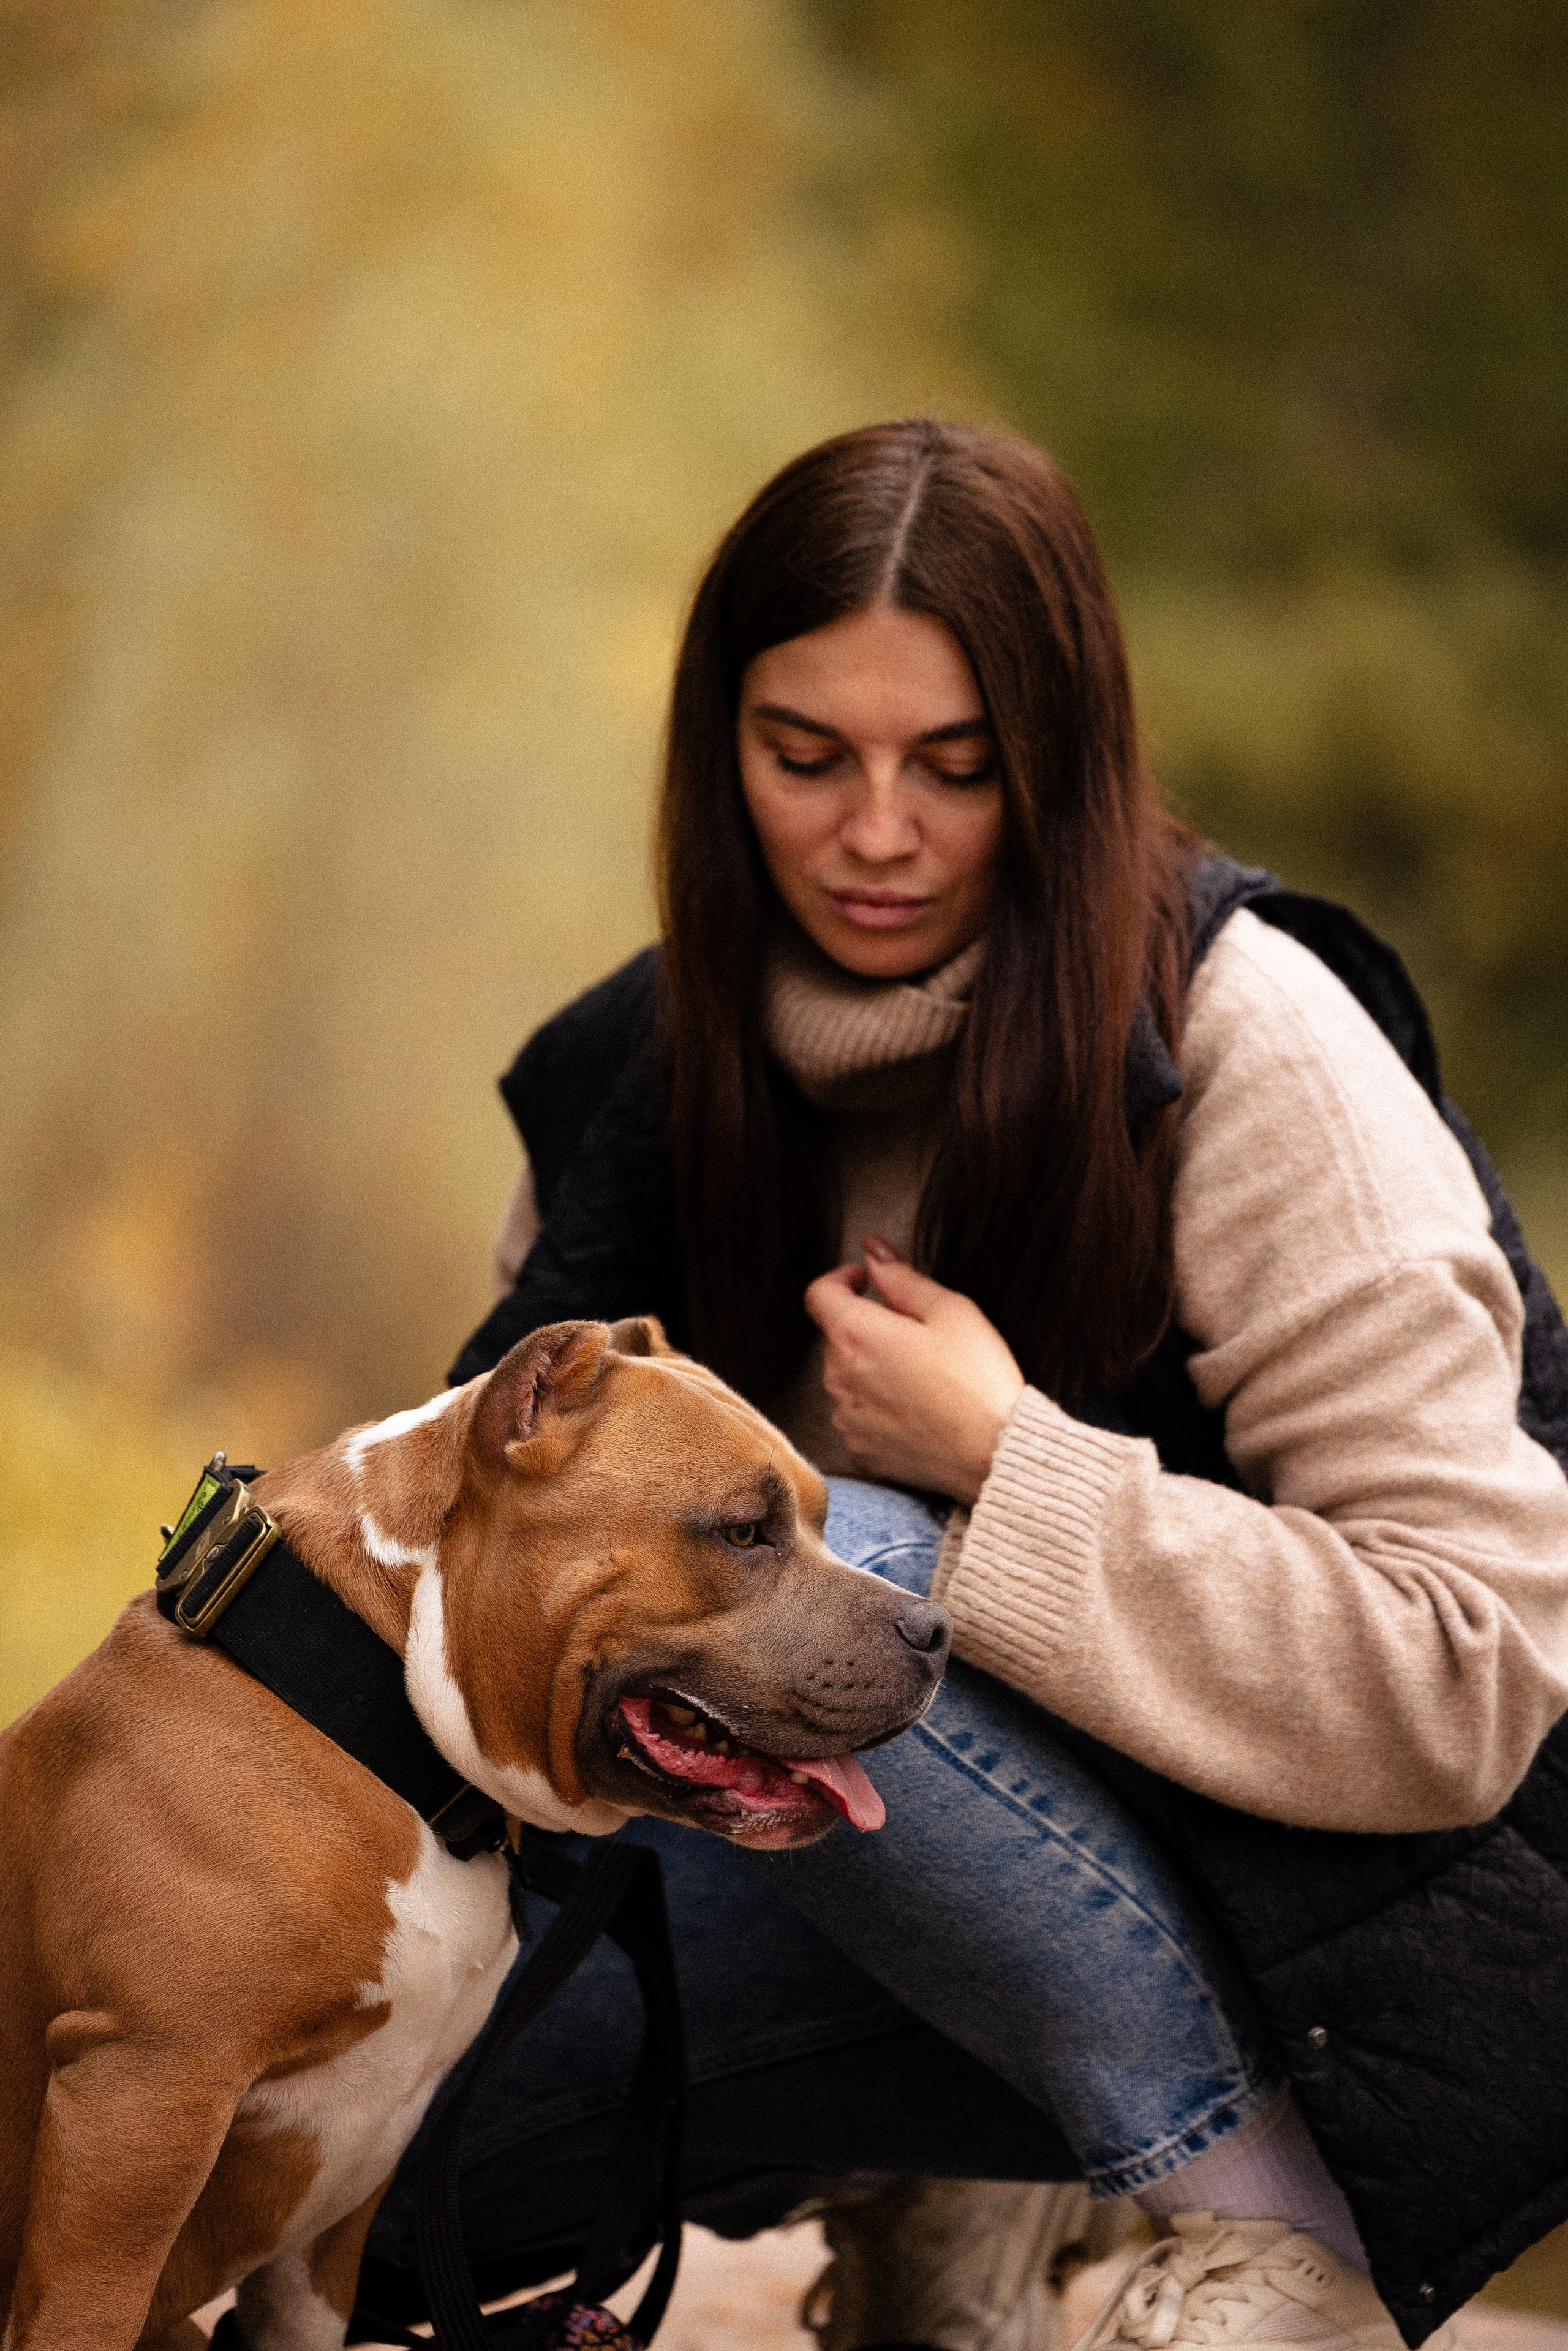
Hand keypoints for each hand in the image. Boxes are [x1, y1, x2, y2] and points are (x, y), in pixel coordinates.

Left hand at [804, 1237, 1025, 1503]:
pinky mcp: (859, 1450)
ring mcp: (845, 1418)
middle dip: (867, 1326)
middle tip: (917, 1335)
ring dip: (871, 1368)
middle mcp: (838, 1377)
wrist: (994, 1455)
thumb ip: (902, 1279)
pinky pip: (857, 1416)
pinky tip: (917, 1411)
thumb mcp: (951, 1311)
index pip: (819, 1294)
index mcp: (855, 1334)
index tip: (865, 1280)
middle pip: (837, 1337)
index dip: (841, 1278)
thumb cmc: (979, 1380)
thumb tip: (872, 1251)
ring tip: (922, 1378)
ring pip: (846, 1377)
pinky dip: (877, 1408)